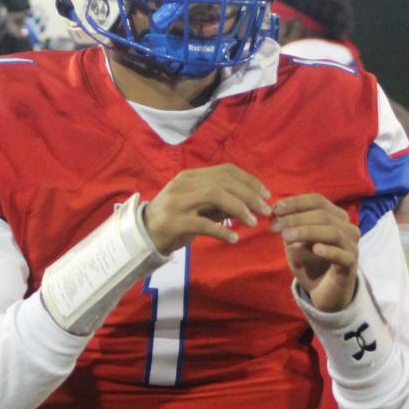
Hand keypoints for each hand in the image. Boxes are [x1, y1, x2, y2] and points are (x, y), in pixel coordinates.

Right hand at [145, 165, 271, 254]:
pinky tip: (233, 238)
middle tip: (265, 210)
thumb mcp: (198, 207)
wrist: (142, 236)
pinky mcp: (173, 222)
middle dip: (249, 195)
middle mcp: (184, 184)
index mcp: (191, 177)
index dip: (249, 180)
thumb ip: (220, 202)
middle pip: (224, 182)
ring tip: (253, 222)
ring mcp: (177, 202)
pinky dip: (221, 230)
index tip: (266, 194)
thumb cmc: (175, 221)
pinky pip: (203, 223)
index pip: (226, 170)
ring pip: (215, 196)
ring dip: (239, 208)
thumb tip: (250, 201)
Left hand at [272, 194, 358, 311]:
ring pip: (333, 232)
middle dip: (297, 218)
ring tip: (287, 236)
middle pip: (323, 215)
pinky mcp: (351, 264)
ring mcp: (351, 246)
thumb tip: (275, 213)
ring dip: (308, 232)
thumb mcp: (296, 242)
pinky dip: (329, 251)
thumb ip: (289, 227)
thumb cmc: (311, 262)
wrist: (324, 291)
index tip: (275, 209)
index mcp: (335, 216)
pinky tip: (315, 249)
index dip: (296, 203)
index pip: (317, 201)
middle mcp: (347, 227)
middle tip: (276, 225)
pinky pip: (342, 255)